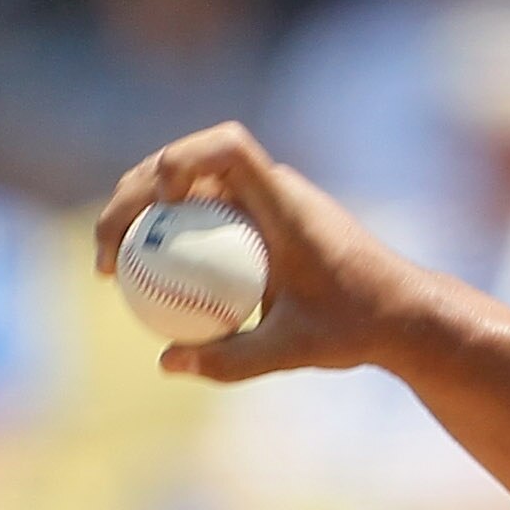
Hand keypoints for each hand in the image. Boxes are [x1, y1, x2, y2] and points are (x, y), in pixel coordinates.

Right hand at [93, 122, 448, 382]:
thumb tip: (167, 363)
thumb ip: (234, 361)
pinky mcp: (260, 220)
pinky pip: (203, 214)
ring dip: (141, 211)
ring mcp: (265, 202)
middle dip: (133, 195)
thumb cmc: (360, 327)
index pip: (229, 147)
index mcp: (287, 204)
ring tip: (110, 265)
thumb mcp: (296, 350)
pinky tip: (143, 278)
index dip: (184, 157)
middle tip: (104, 255)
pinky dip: (169, 233)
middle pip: (186, 163)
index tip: (159, 202)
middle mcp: (275, 191)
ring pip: (187, 187)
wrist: (405, 316)